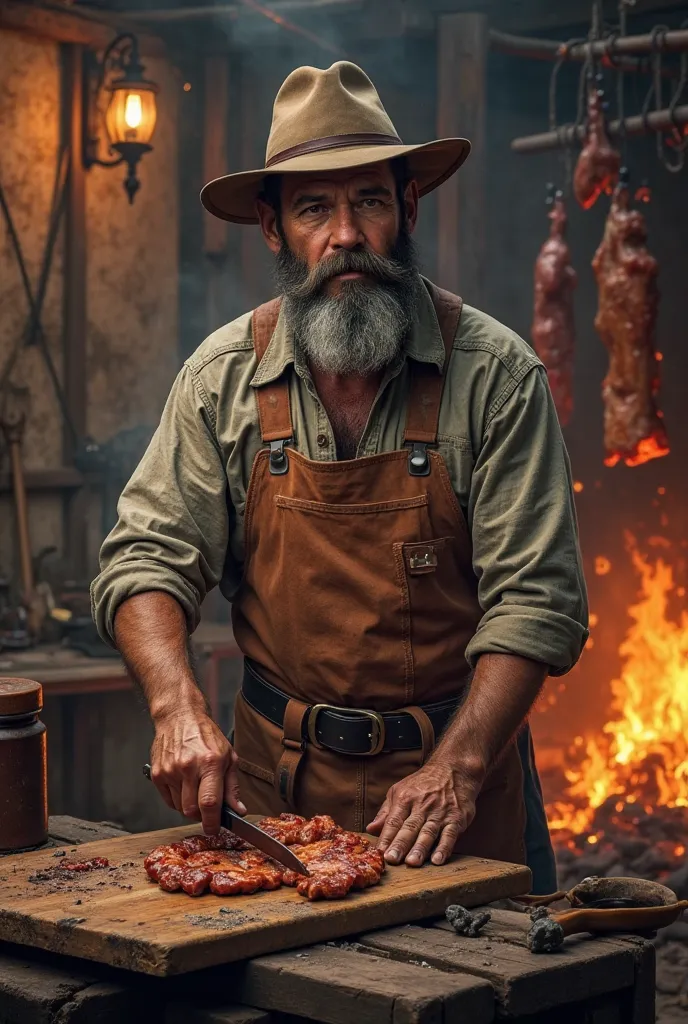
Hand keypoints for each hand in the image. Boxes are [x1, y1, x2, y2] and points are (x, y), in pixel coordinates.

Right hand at [149, 708, 244, 833]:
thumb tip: (238, 811)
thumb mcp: (228, 757)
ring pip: (179, 808)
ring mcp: (170, 771)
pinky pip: (168, 800)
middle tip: (207, 807)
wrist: (179, 717)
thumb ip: (232, 787)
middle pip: (191, 810)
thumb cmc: (206, 735)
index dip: (212, 822)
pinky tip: (183, 784)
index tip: (214, 829)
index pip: (209, 802)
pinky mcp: (157, 774)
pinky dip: (177, 799)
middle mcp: (188, 767)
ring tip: (195, 787)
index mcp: (210, 762)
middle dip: (201, 815)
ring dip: (189, 806)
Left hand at [366, 760, 482, 866]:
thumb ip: (386, 812)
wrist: (453, 769)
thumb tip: (370, 829)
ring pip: (428, 832)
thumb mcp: (400, 790)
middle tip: (391, 860)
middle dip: (400, 844)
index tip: (379, 853)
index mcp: (405, 798)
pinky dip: (444, 848)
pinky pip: (450, 834)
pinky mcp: (456, 818)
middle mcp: (422, 805)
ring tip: (412, 862)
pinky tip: (437, 859)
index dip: (386, 837)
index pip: (393, 821)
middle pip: (409, 828)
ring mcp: (440, 812)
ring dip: (420, 848)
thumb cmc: (423, 784)